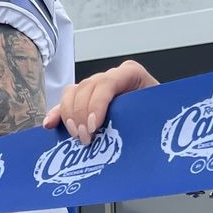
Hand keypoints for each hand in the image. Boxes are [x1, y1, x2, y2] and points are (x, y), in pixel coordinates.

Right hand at [43, 59, 158, 141]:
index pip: (107, 82)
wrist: (161, 119)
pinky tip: (50, 124)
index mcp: (131, 74)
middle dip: (81, 115)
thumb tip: (134, 133)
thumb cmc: (161, 115)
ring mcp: (97, 86)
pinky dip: (58, 113)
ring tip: (77, 136)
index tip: (94, 126)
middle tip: (86, 138)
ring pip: (72, 93)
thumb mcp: (158, 113)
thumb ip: (144, 117)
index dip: (97, 103)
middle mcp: (111, 76)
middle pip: (86, 88)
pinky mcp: (86, 98)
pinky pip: (66, 101)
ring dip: (69, 116)